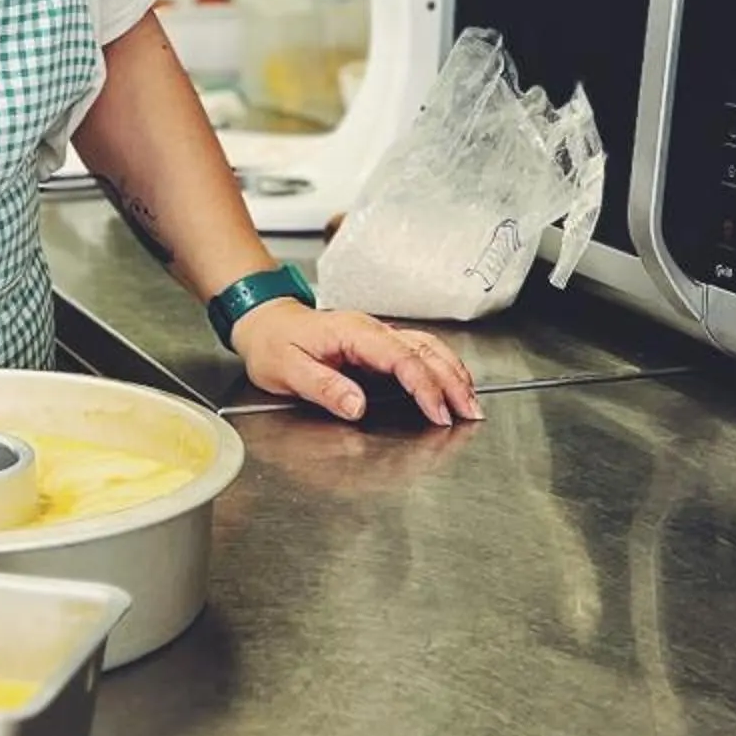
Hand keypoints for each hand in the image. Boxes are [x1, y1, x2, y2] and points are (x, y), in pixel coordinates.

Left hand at [230, 300, 481, 425]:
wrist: (265, 322)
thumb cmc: (274, 344)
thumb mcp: (287, 370)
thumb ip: (323, 387)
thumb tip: (356, 405)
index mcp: (352, 333)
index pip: (400, 358)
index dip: (423, 386)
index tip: (438, 412)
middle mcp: (371, 330)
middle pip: (424, 351)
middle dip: (452, 381)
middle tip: (471, 412)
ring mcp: (377, 335)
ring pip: (428, 348)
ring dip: (453, 373)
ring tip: (471, 402)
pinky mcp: (379, 345)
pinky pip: (419, 352)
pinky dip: (441, 367)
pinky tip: (452, 382)